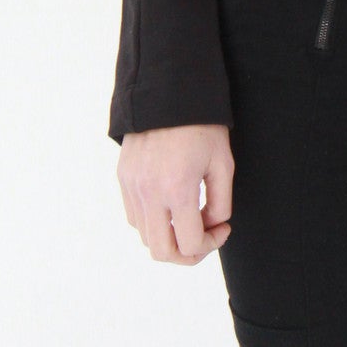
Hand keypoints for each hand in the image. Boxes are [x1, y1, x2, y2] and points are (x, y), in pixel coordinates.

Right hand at [118, 124, 234, 265]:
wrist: (169, 92)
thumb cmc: (202, 125)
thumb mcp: (223, 163)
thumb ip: (221, 202)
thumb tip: (212, 226)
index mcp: (177, 189)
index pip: (190, 243)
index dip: (212, 244)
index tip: (223, 228)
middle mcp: (149, 193)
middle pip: (162, 252)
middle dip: (187, 254)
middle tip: (204, 239)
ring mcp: (132, 186)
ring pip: (145, 237)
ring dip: (168, 238)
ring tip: (188, 220)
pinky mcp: (123, 178)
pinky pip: (134, 216)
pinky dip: (152, 223)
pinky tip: (170, 207)